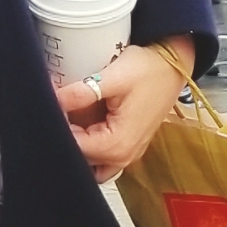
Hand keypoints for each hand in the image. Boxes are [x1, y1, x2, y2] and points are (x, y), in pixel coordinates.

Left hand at [55, 41, 191, 185]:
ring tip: (72, 117)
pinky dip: (90, 146)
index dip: (58, 127)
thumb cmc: (150, 70)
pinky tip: (85, 124)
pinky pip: (101, 158)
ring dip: (78, 143)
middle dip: (67, 134)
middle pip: (80, 157)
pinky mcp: (128, 146)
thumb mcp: (113, 77)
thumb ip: (81, 92)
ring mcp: (127, 154)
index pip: (74, 148)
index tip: (53, 107)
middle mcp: (123, 156)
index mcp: (118, 144)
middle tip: (61, 108)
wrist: (173, 65)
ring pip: (90, 161)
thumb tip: (53, 99)